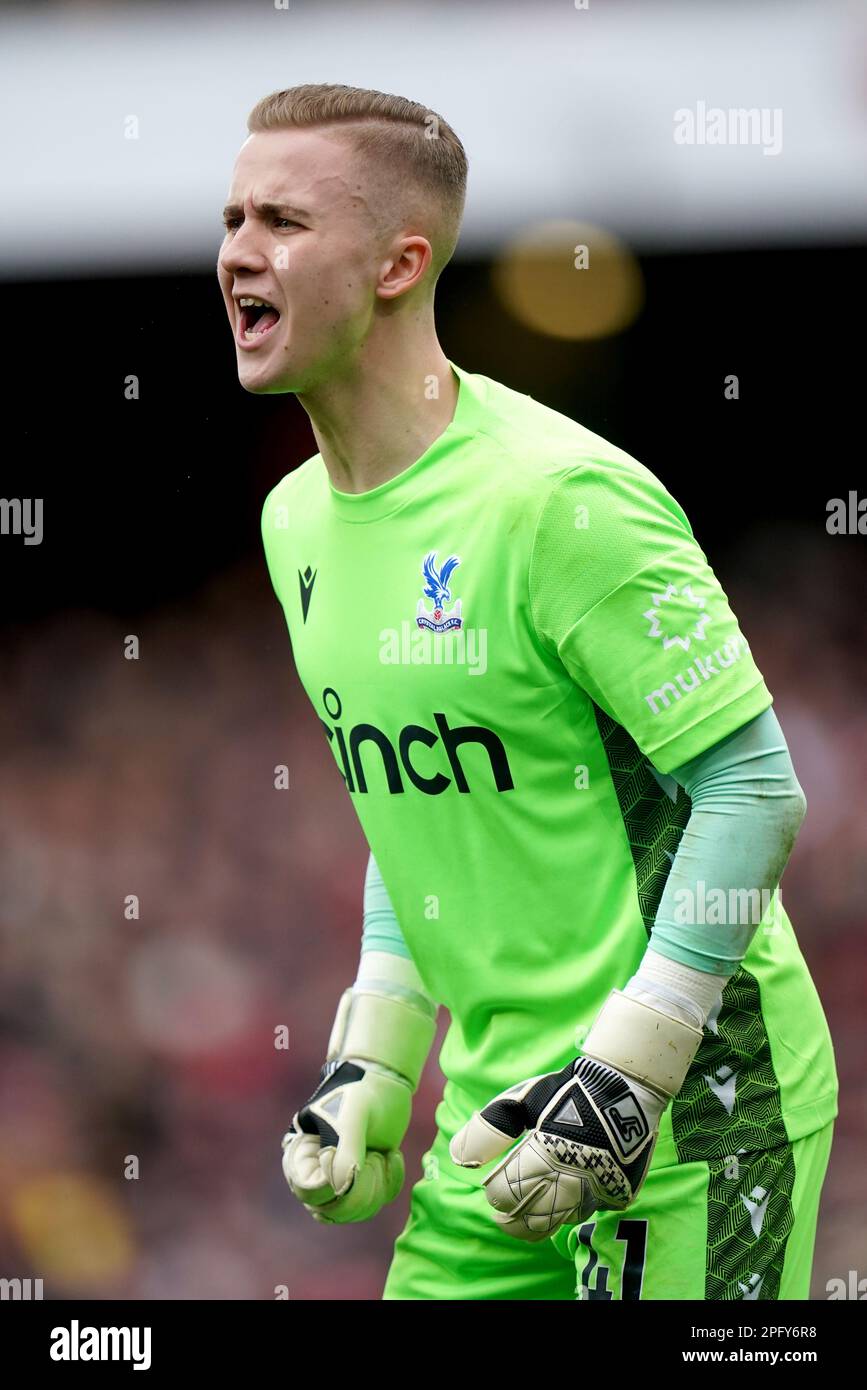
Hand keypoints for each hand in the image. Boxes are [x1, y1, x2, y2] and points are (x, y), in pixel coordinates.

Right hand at [282, 1057, 411, 1223]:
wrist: (385, 1084)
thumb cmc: (362, 1092)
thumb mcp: (353, 1115)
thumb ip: (346, 1150)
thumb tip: (342, 1189)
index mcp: (301, 1155)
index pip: (307, 1192)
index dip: (333, 1185)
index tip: (356, 1158)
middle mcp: (315, 1174)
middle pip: (331, 1210)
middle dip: (361, 1187)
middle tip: (373, 1154)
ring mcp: (338, 1183)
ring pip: (353, 1213)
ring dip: (377, 1186)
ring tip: (382, 1154)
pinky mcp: (361, 1186)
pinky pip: (374, 1205)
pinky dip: (390, 1184)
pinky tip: (391, 1156)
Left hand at [449, 1054, 664, 1241]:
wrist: (623, 1088)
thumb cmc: (565, 1092)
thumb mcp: (521, 1101)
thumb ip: (487, 1130)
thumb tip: (458, 1158)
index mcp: (544, 1154)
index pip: (508, 1193)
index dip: (495, 1194)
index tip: (491, 1188)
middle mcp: (573, 1179)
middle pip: (532, 1220)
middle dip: (512, 1221)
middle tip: (501, 1218)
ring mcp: (598, 1189)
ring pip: (560, 1221)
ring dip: (539, 1221)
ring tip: (525, 1216)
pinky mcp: (617, 1193)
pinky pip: (587, 1212)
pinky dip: (569, 1210)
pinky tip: (559, 1201)